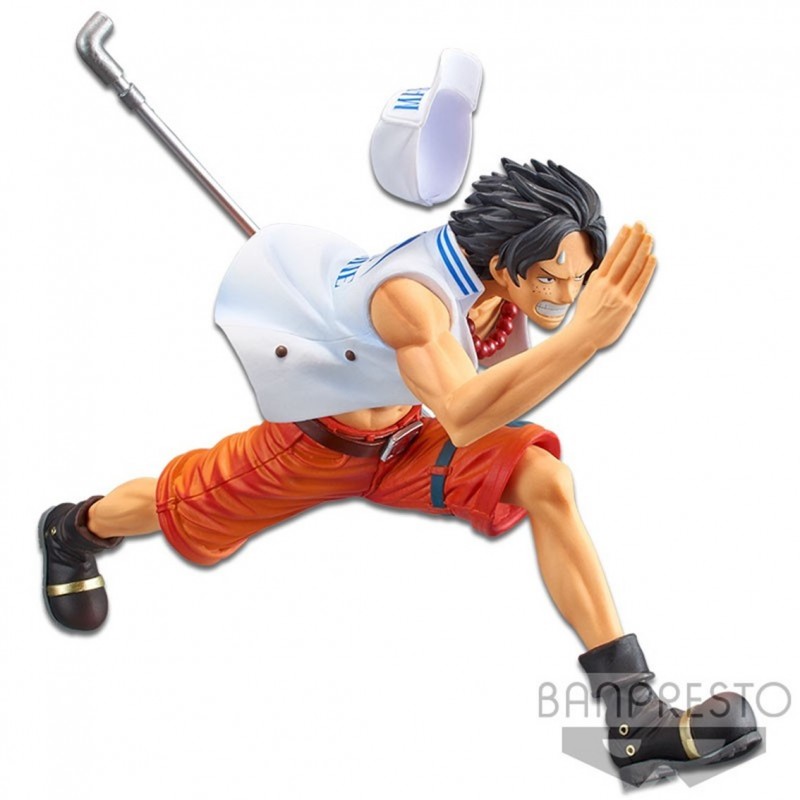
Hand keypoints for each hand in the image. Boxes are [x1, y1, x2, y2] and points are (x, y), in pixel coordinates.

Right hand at [569, 222, 656, 349]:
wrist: (583, 336)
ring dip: (642, 251)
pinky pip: (639, 284)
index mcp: (597, 281)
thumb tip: (604, 270)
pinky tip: (652, 258)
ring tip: (649, 237)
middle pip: (623, 258)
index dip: (621, 240)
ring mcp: (618, 295)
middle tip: (641, 224)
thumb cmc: (585, 318)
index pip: (611, 255)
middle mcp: (608, 285)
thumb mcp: (587, 294)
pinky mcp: (628, 306)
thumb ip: (597, 282)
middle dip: (633, 239)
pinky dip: (646, 271)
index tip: (628, 227)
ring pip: (632, 268)